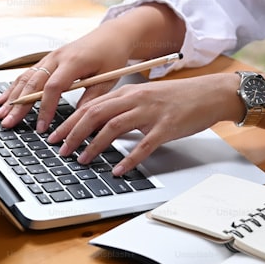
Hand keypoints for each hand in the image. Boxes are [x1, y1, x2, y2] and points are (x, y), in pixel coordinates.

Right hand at [0, 2, 185, 132]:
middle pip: (33, 83)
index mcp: (73, 61)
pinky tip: (3, 98)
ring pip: (26, 77)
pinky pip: (28, 73)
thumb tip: (78, 120)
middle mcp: (57, 57)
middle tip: (8, 122)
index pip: (54, 87)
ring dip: (12, 96)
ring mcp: (50, 57)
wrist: (111, 35)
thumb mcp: (108, 79)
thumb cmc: (112, 55)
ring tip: (0, 113)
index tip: (41, 126)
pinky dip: (15, 86)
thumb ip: (92, 98)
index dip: (45, 108)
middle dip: (19, 105)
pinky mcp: (48, 59)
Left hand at [47, 73, 242, 175]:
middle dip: (73, 133)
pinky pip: (143, 145)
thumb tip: (99, 126)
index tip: (55, 135)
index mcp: (128, 92)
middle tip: (61, 150)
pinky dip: (128, 159)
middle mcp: (136, 99)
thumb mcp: (145, 98)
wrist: (209, 94)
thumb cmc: (178, 98)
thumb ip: (123, 109)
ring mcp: (151, 113)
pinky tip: (119, 170)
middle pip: (95, 114)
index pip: (90, 105)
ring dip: (94, 145)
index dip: (69, 121)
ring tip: (82, 160)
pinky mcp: (166, 127)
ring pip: (113, 127)